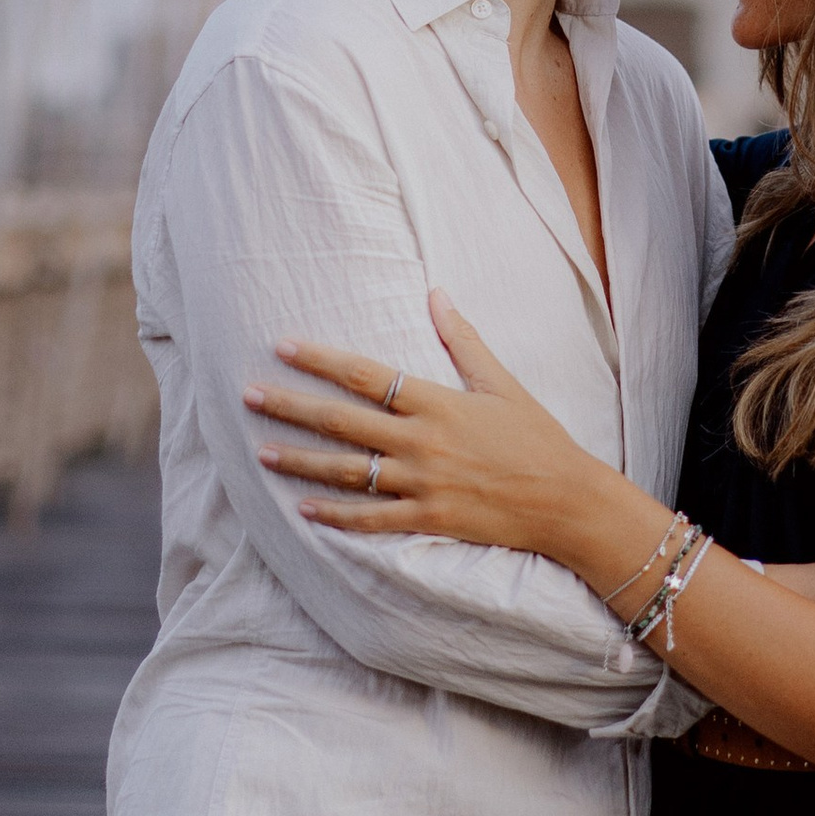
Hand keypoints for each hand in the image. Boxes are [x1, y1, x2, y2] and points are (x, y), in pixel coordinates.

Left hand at [244, 294, 607, 567]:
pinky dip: (335, 515)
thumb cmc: (537, 437)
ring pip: (346, 472)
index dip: (320, 360)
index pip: (365, 375)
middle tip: (248, 394)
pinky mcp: (427, 520)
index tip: (282, 347)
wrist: (566, 500)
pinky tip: (303, 510)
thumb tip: (436, 294)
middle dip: (291, 406)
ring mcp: (422, 485)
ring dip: (300, 461)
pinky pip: (370, 519)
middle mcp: (422, 442)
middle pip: (341, 421)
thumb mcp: (501, 382)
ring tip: (261, 451)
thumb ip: (463, 340)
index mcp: (437, 402)